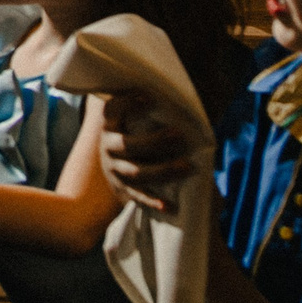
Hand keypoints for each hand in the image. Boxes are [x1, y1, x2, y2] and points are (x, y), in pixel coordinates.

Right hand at [97, 88, 204, 214]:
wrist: (117, 168)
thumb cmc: (138, 134)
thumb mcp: (136, 120)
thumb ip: (154, 111)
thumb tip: (193, 101)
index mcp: (110, 125)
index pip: (112, 111)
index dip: (126, 103)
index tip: (148, 97)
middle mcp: (108, 147)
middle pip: (128, 145)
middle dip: (154, 140)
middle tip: (180, 135)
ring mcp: (115, 170)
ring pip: (137, 172)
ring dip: (163, 169)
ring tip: (189, 167)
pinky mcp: (124, 190)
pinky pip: (139, 197)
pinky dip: (154, 201)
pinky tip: (171, 205)